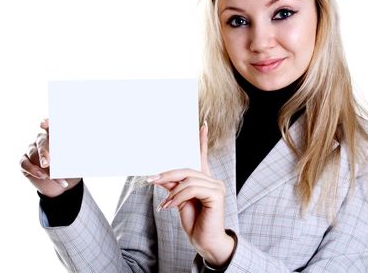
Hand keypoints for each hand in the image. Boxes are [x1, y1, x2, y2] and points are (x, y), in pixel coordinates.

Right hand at [19, 118, 81, 197]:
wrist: (64, 182)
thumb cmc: (70, 167)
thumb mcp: (75, 160)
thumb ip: (73, 154)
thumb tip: (83, 149)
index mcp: (54, 136)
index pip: (50, 126)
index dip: (47, 123)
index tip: (44, 124)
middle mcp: (41, 140)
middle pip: (41, 142)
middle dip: (44, 152)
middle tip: (47, 163)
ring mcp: (31, 149)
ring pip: (34, 155)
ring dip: (43, 167)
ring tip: (50, 176)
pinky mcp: (24, 161)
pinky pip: (24, 163)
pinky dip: (33, 170)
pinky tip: (42, 176)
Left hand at [151, 122, 234, 266]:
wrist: (205, 242)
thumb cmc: (195, 222)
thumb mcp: (177, 202)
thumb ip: (172, 187)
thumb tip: (158, 176)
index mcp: (204, 180)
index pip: (202, 156)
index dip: (202, 140)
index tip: (203, 125)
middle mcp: (212, 180)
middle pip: (187, 169)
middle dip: (167, 174)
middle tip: (151, 180)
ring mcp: (216, 187)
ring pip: (188, 179)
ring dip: (172, 191)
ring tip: (164, 204)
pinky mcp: (216, 195)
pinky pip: (192, 189)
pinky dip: (178, 197)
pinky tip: (170, 206)